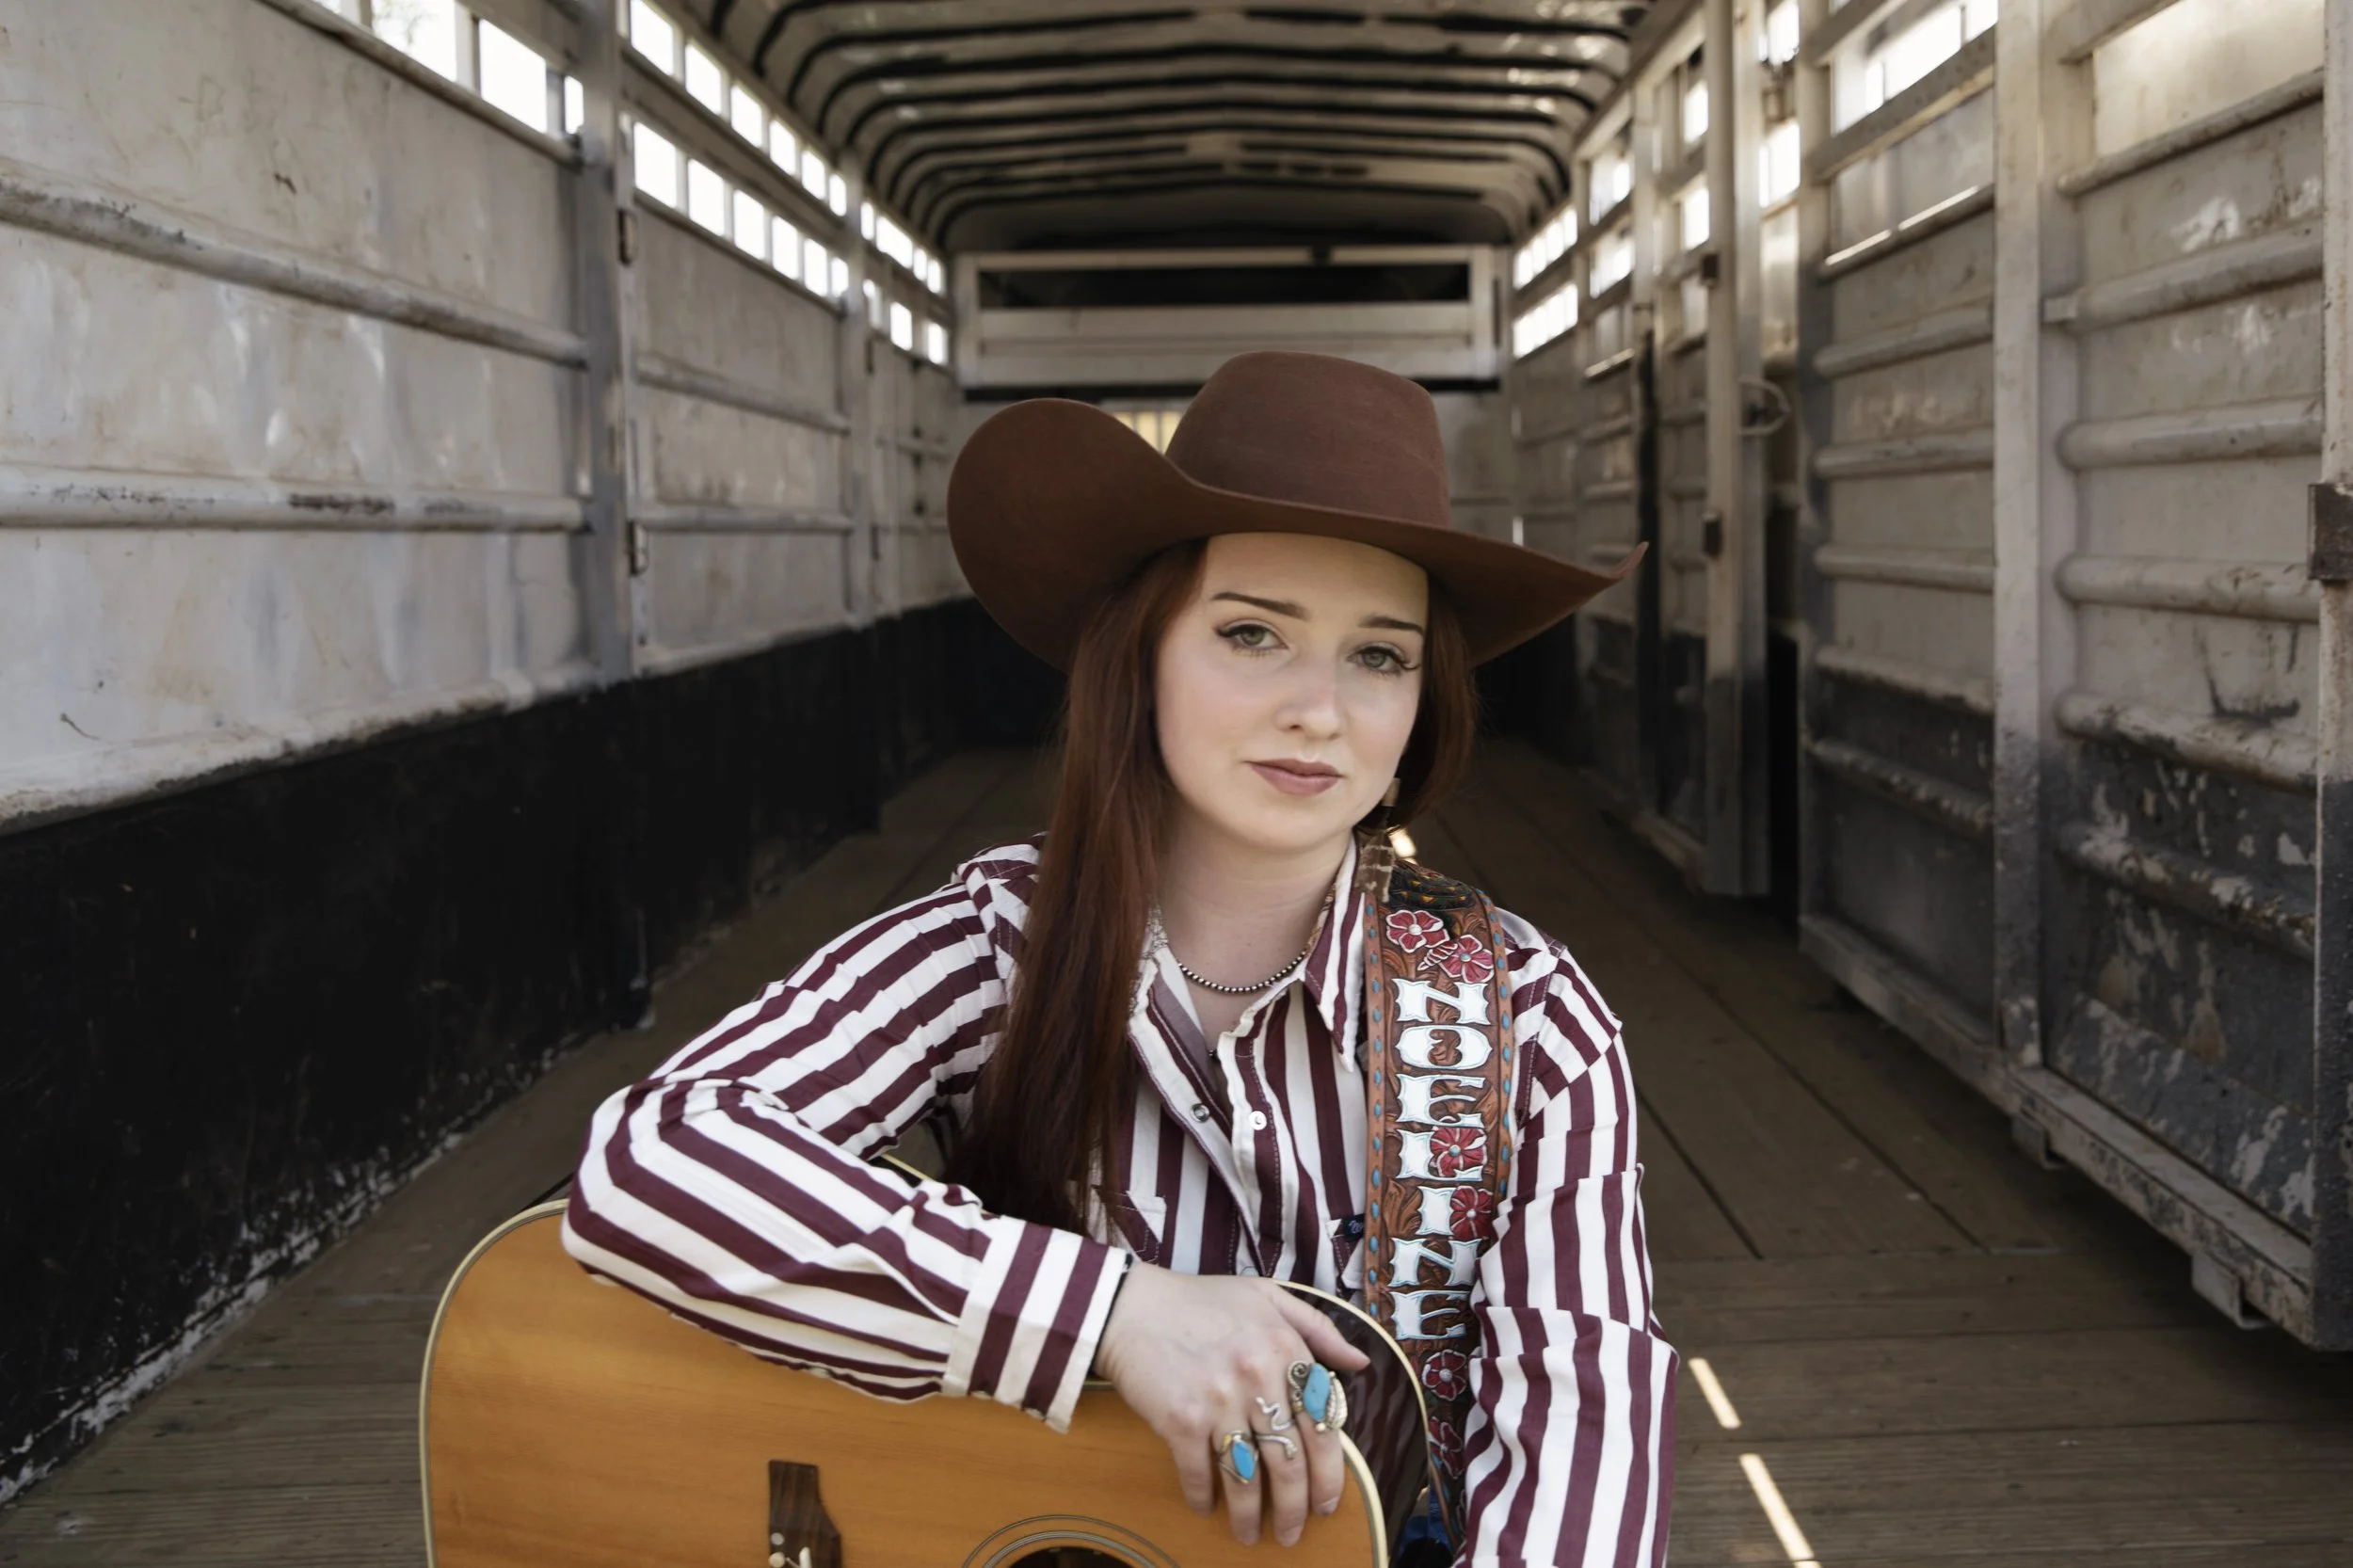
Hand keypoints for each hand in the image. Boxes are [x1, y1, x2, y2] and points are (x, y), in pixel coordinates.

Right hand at [1092, 1262, 1371, 1546]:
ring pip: (1248, 1478)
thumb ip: (1319, 1329)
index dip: (1329, 1475)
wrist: (1130, 1305)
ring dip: (1251, 1517)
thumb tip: (1360, 1365)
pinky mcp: (1181, 1420)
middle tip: (1294, 1533)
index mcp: (1286, 1349)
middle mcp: (1259, 1377)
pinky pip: (1200, 1474)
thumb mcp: (1268, 1297)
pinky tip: (1205, 1508)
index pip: (1323, 1427)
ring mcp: (1219, 1401)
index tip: (1327, 1503)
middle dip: (1295, 1509)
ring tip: (1250, 1535)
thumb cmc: (1200, 1301)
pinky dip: (1203, 1498)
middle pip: (1289, 1463)